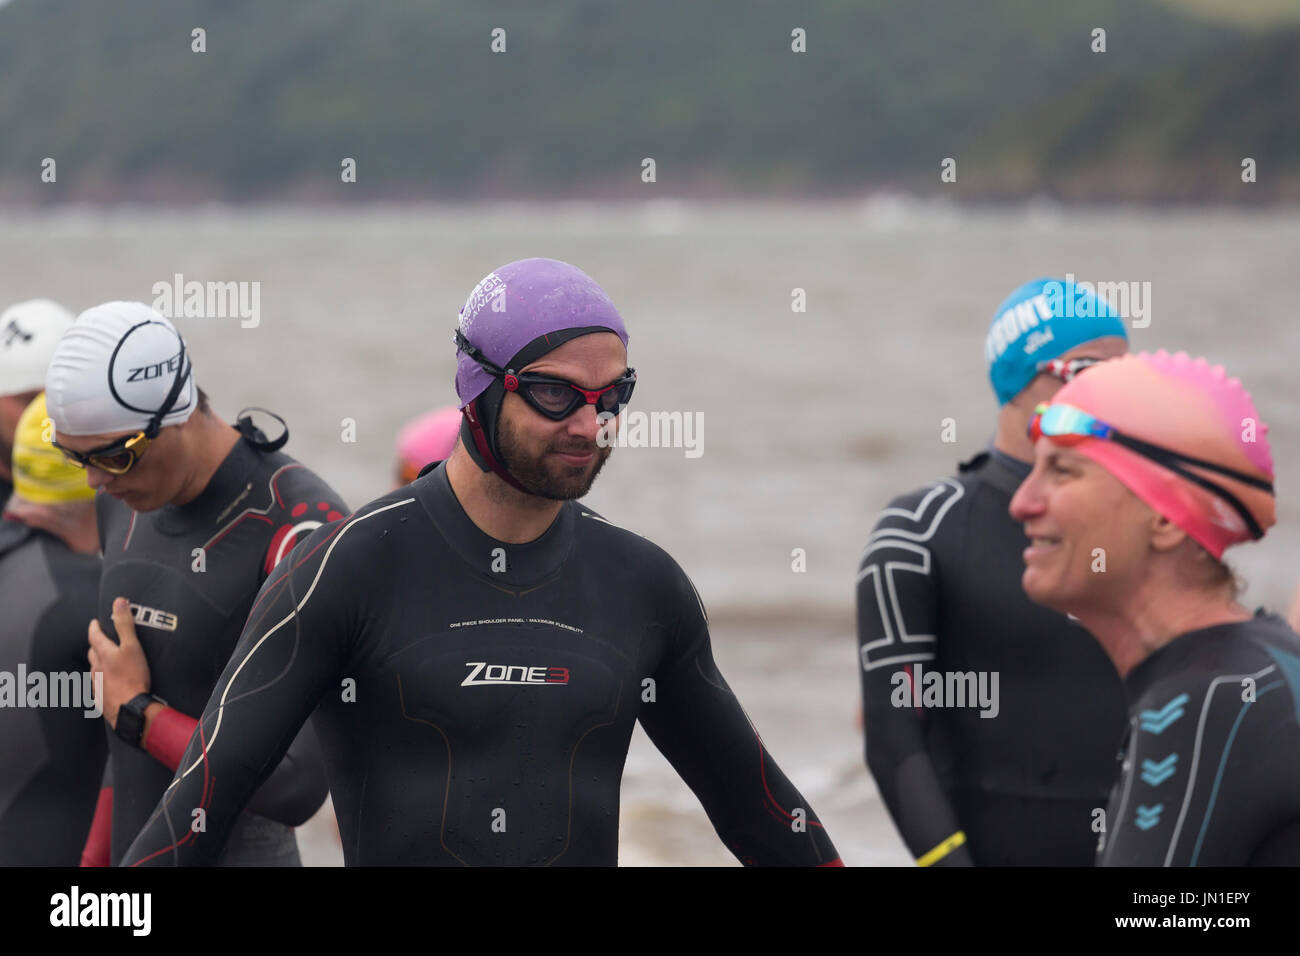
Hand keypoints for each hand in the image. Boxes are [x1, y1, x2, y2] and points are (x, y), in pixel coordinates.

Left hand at [87, 597, 151, 728]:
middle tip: (103, 639)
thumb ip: (125, 624)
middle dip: (96, 644)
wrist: (130, 708)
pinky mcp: (101, 697)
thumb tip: (119, 602)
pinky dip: (103, 680)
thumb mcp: (132, 646)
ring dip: (99, 662)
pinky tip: (111, 682)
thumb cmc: (133, 678)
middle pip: (92, 652)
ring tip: (108, 661)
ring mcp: (97, 683)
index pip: (93, 635)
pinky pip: (99, 685)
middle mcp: (96, 667)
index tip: (96, 622)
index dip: (94, 627)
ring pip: (95, 669)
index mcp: (103, 653)